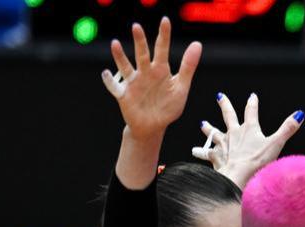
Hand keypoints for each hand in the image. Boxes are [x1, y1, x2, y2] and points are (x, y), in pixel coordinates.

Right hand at [101, 17, 201, 140]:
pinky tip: (107, 73)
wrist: (154, 126)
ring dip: (120, 56)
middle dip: (140, 41)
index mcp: (161, 71)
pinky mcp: (124, 95)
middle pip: (142, 55)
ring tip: (115, 44)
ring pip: (126, 66)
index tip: (165, 21)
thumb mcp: (181, 87)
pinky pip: (115, 86)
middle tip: (137, 27)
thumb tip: (197, 44)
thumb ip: (188, 66)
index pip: (162, 49)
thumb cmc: (168, 106)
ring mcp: (133, 83)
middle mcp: (145, 73)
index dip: (164, 35)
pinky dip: (110, 80)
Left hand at [193, 92, 303, 186]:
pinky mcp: (216, 157)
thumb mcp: (276, 143)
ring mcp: (223, 145)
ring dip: (208, 128)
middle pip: (229, 116)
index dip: (252, 103)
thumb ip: (287, 129)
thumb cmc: (257, 161)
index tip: (252, 96)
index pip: (251, 111)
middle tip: (219, 96)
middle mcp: (234, 134)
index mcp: (249, 129)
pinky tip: (196, 151)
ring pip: (214, 133)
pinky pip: (207, 153)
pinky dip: (201, 152)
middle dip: (225, 105)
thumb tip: (299, 114)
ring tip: (203, 123)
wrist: (237, 176)